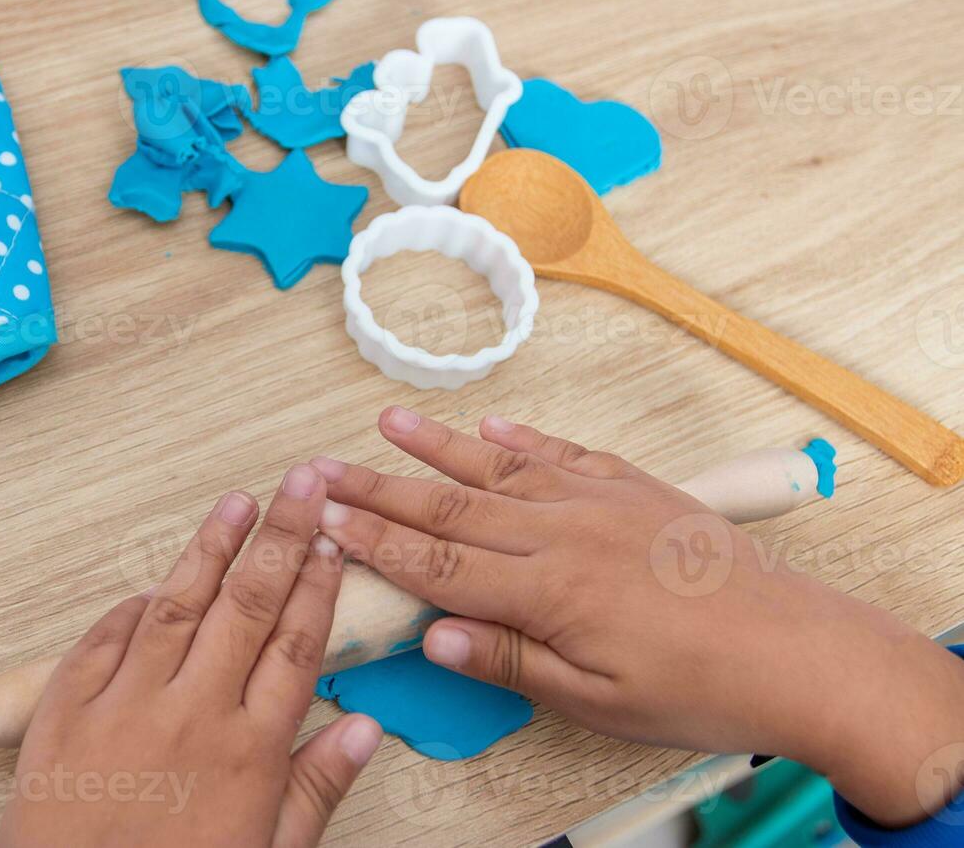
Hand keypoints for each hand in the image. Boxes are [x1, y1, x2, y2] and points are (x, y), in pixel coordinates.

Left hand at [0, 466, 382, 846]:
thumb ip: (316, 789)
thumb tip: (363, 726)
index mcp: (248, 752)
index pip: (296, 644)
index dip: (319, 585)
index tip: (334, 541)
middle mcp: (192, 716)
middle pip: (248, 605)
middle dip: (282, 536)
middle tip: (303, 483)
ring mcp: (124, 707)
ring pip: (177, 606)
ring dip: (211, 548)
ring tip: (238, 502)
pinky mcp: (65, 711)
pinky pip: (103, 639)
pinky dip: (134, 606)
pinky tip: (157, 581)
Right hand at [312, 408, 963, 827]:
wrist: (799, 649)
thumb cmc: (702, 686)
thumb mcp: (598, 700)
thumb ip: (511, 661)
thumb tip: (434, 635)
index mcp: (549, 592)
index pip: (437, 565)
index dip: (375, 543)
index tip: (326, 524)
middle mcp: (564, 533)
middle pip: (450, 510)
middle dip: (380, 489)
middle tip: (324, 471)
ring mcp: (599, 503)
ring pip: (497, 471)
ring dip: (436, 448)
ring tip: (387, 422)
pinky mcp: (633, 490)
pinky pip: (562, 455)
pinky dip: (520, 441)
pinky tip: (490, 430)